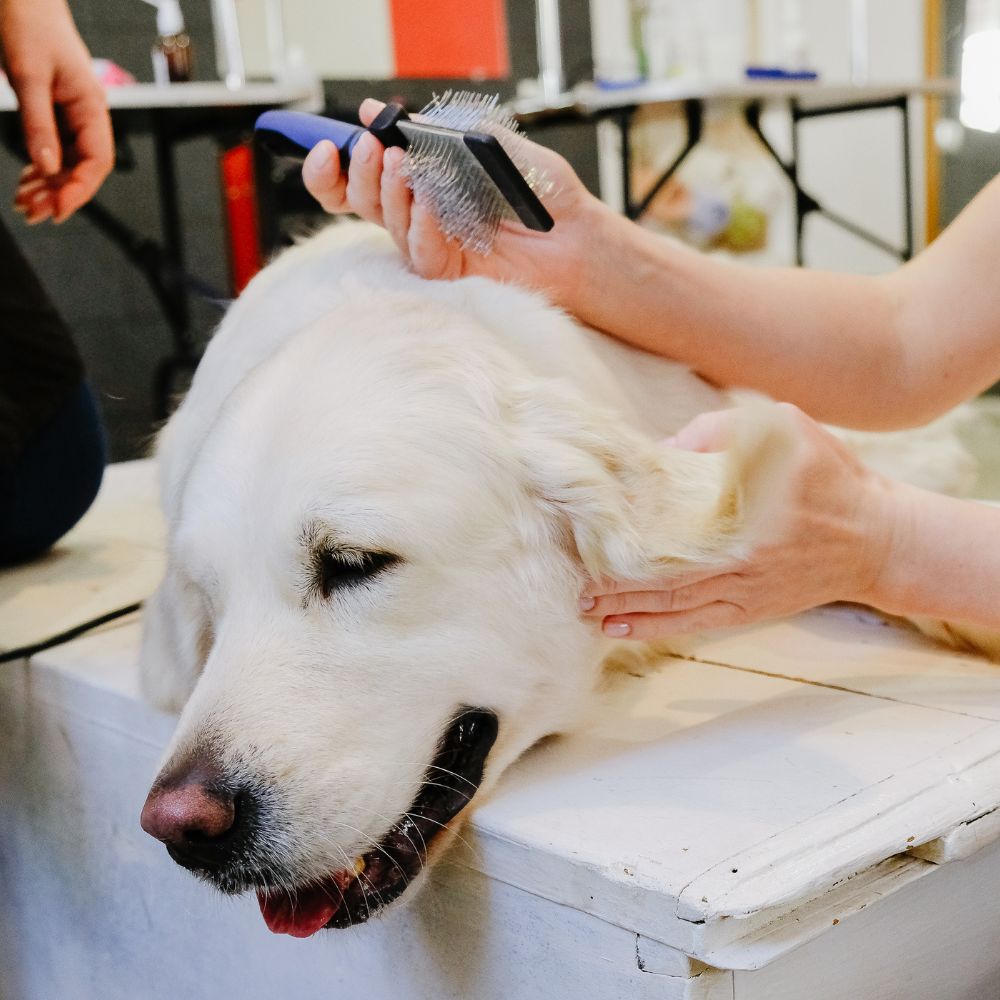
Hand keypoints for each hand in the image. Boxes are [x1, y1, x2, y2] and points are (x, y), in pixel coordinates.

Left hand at [1, 0, 113, 221]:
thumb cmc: (27, 20)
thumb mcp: (28, 74)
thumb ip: (39, 124)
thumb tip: (47, 167)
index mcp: (92, 106)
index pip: (97, 162)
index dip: (79, 191)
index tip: (56, 211)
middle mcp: (87, 114)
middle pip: (83, 168)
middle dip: (59, 194)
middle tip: (32, 212)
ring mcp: (72, 113)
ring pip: (68, 162)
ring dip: (48, 186)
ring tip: (24, 203)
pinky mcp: (56, 109)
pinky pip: (56, 148)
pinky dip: (41, 168)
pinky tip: (27, 182)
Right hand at [301, 98, 607, 303]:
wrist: (579, 236)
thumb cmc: (544, 194)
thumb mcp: (497, 146)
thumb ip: (446, 132)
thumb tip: (394, 114)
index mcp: (425, 184)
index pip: (365, 179)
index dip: (337, 167)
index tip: (328, 146)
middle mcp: (422, 216)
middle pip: (365, 202)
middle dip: (357, 174)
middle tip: (370, 147)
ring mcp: (434, 246)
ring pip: (390, 224)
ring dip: (390, 192)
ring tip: (401, 164)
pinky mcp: (451, 273)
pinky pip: (421, 253)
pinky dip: (421, 227)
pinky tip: (429, 207)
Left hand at [580, 405, 896, 639]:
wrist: (878, 536)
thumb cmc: (828, 475)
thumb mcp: (785, 428)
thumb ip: (721, 430)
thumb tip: (664, 450)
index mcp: (745, 508)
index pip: (672, 522)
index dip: (628, 532)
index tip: (590, 532)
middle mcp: (740, 555)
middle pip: (663, 573)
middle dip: (615, 583)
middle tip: (576, 586)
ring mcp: (745, 588)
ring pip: (674, 603)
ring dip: (627, 610)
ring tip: (586, 612)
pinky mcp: (751, 608)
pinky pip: (695, 621)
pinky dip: (657, 628)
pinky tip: (623, 630)